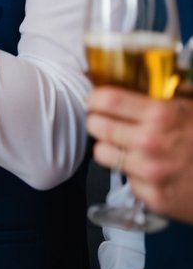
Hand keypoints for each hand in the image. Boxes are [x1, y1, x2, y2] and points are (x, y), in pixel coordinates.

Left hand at [87, 86, 192, 221]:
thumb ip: (172, 89)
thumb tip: (143, 70)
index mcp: (162, 115)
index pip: (106, 100)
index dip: (95, 98)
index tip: (96, 99)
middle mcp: (151, 143)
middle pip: (97, 126)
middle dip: (98, 121)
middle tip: (106, 120)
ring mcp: (150, 172)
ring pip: (102, 153)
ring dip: (110, 147)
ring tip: (127, 145)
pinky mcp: (153, 197)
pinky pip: (125, 179)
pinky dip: (133, 173)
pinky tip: (150, 169)